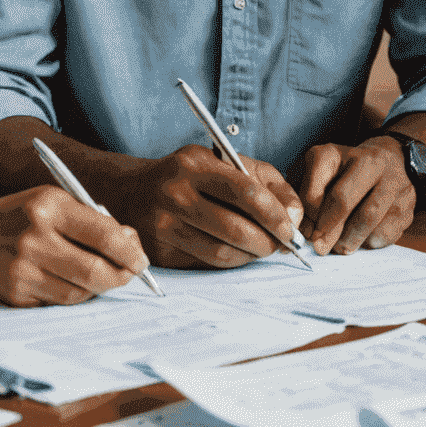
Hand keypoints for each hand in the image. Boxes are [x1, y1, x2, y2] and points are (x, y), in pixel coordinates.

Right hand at [0, 186, 149, 306]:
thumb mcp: (52, 202)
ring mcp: (23, 269)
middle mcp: (34, 238)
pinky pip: (58, 302)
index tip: (141, 260)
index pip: (103, 234)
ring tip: (101, 275)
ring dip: (98, 288)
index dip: (129, 251)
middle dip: (120, 276)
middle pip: (95, 271)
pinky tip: (72, 282)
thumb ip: (91, 220)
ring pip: (79, 292)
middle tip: (130, 274)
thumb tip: (130, 243)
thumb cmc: (17, 216)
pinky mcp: (15, 295)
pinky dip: (73, 295)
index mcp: (48, 207)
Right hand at [101, 145, 304, 269]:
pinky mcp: (159, 252)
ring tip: (263, 249)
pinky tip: (239, 253)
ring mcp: (163, 225)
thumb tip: (294, 217)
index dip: (274, 215)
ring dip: (251, 256)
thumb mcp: (227, 162)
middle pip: (234, 229)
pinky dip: (230, 262)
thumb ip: (268, 183)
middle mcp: (175, 193)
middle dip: (267, 242)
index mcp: (195, 163)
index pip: (245, 192)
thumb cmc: (190, 175)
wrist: (131, 192)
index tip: (291, 228)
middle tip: (282, 245)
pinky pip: (206, 264)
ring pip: (221, 253)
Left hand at [297, 136, 415, 255]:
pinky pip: (387, 230)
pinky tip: (362, 241)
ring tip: (340, 248)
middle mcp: (368, 161)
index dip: (308, 211)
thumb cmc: (344, 174)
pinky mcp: (408, 202)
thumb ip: (306, 198)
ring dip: (350, 239)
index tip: (305, 231)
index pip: (317, 183)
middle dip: (329, 229)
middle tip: (320, 247)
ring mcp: (392, 180)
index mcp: (336, 153)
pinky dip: (371, 241)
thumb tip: (305, 230)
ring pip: (368, 217)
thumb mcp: (318, 176)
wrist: (390, 161)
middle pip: (343, 199)